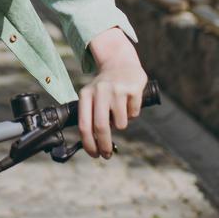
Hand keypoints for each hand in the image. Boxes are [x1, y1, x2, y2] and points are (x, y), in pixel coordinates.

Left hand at [78, 27, 146, 158]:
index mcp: (85, 94)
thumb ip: (91, 116)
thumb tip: (94, 145)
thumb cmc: (104, 87)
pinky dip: (132, 113)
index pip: (84, 125)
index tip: (94, 155)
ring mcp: (117, 90)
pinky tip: (129, 101)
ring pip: (121, 123)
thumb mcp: (91, 96)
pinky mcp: (133, 89)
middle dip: (104, 145)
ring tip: (119, 110)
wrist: (120, 62)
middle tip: (107, 154)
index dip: (89, 144)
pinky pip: (134, 114)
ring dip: (121, 123)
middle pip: (101, 127)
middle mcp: (99, 91)